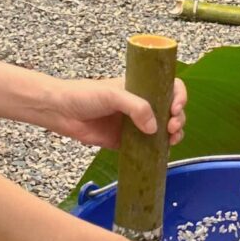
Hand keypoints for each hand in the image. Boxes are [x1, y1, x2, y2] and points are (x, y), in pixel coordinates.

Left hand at [43, 76, 187, 149]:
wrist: (60, 112)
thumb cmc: (83, 95)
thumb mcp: (112, 95)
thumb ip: (135, 107)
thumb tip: (154, 128)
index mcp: (140, 87)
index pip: (169, 87)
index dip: (179, 96)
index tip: (175, 107)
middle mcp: (141, 105)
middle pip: (171, 110)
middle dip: (178, 118)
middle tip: (171, 127)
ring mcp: (135, 124)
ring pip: (163, 130)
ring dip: (173, 135)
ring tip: (171, 140)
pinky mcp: (125, 142)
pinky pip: (147, 147)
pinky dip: (158, 150)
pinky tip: (162, 152)